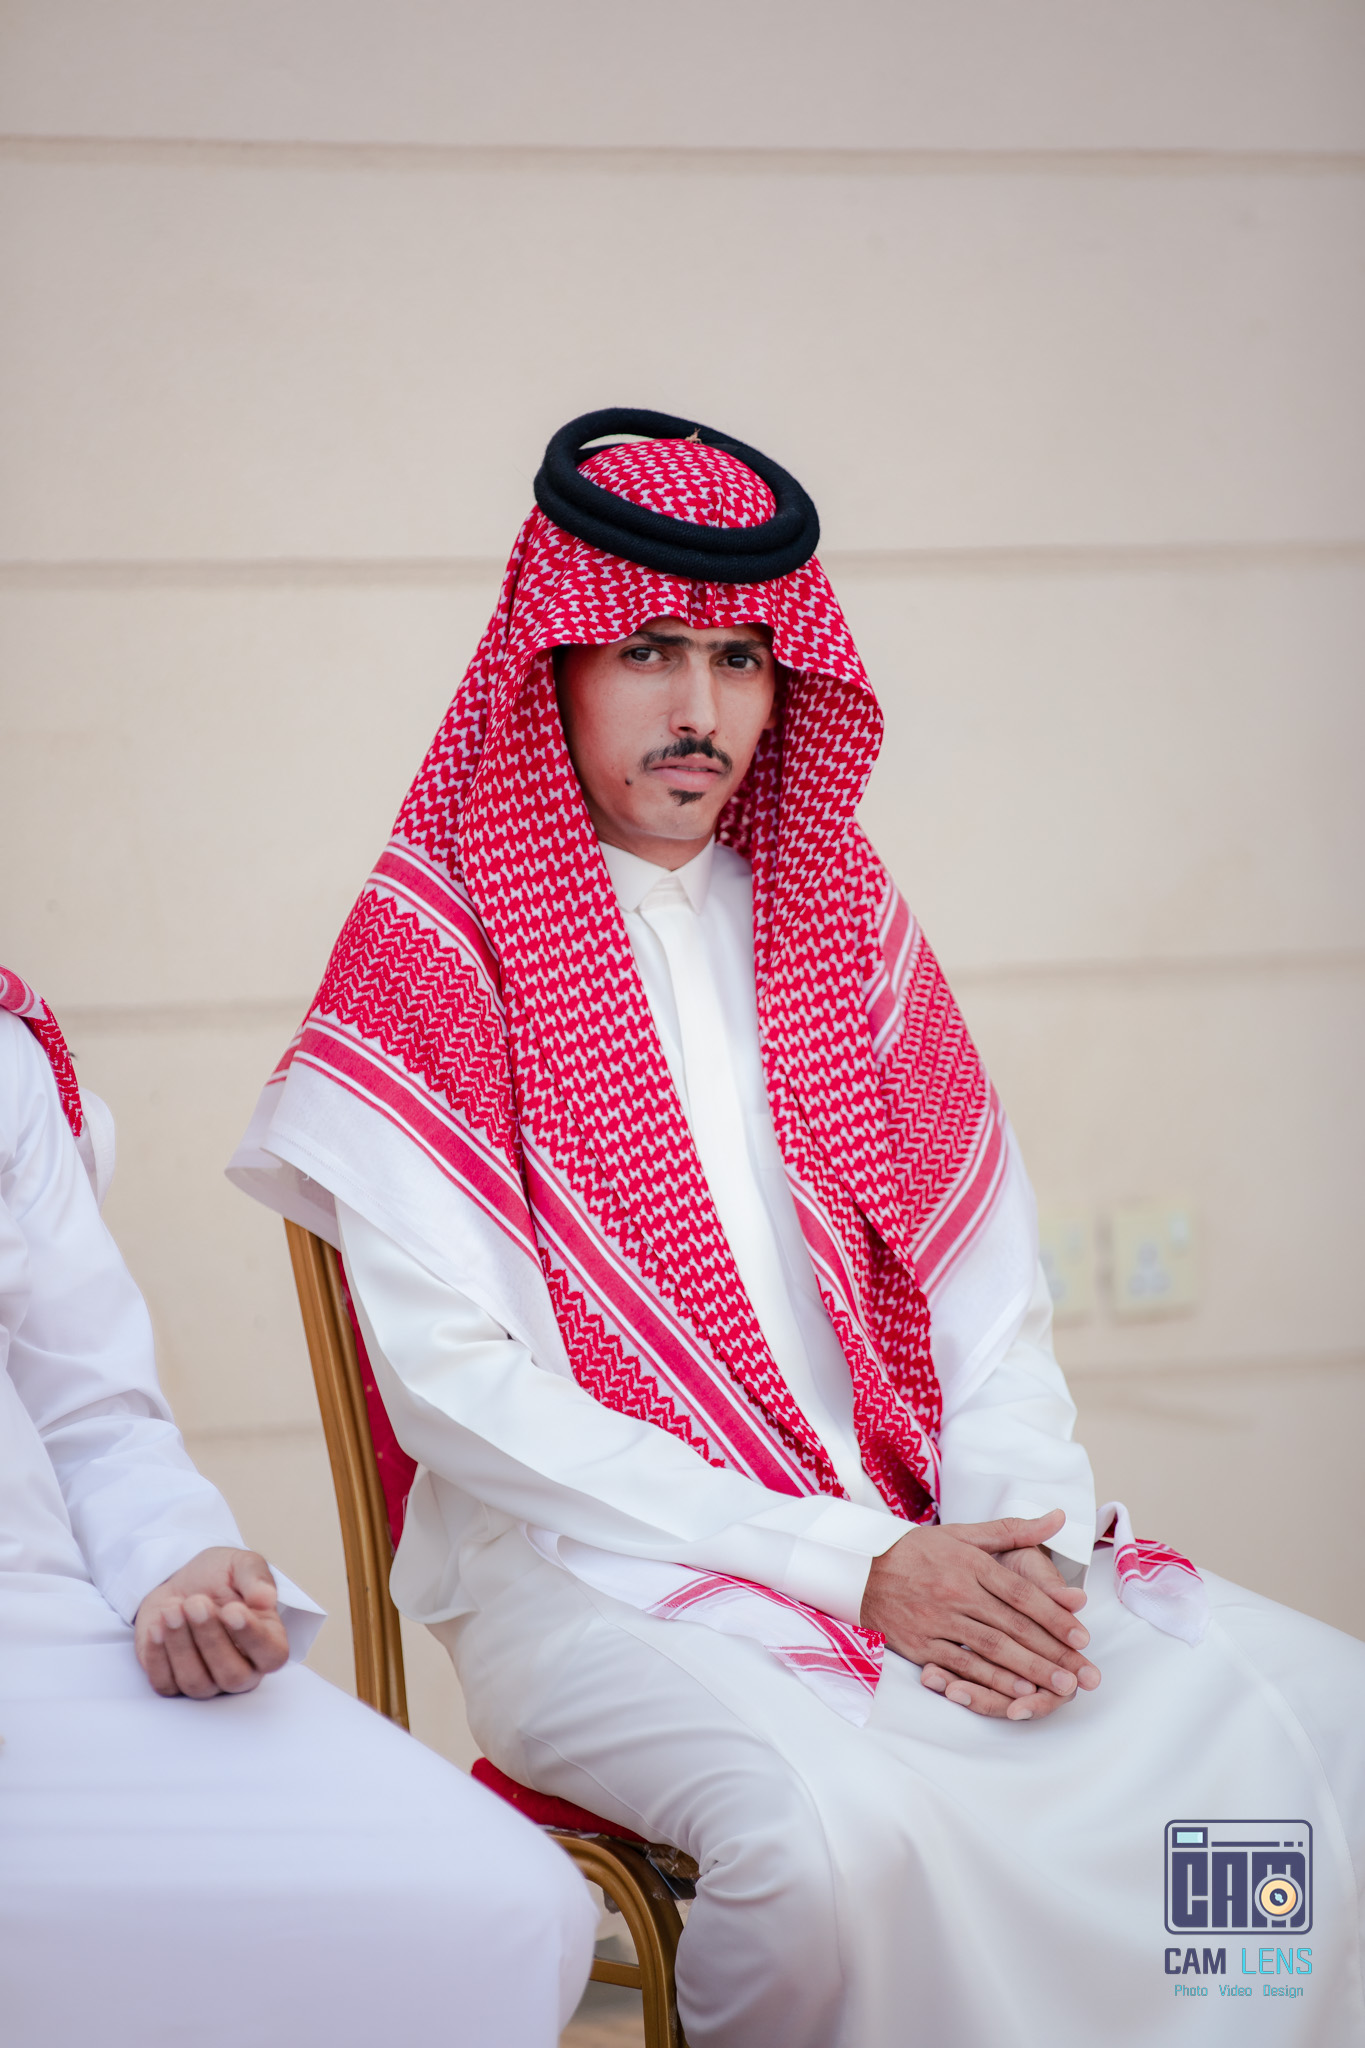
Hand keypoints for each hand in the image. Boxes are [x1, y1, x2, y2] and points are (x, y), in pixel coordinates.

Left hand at [135, 1547, 288, 1698]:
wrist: (179, 1583)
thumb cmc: (218, 1577)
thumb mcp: (241, 1564)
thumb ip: (257, 1577)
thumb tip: (267, 1598)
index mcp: (268, 1641)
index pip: (272, 1655)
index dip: (254, 1637)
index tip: (232, 1610)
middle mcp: (242, 1670)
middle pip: (233, 1676)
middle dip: (211, 1638)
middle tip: (195, 1602)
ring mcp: (208, 1682)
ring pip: (197, 1682)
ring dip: (181, 1644)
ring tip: (171, 1608)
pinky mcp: (173, 1684)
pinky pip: (166, 1684)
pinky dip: (158, 1655)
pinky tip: (157, 1626)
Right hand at [861, 1510, 1100, 1721]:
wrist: (860, 1570)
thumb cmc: (918, 1551)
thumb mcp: (964, 1534)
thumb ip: (1014, 1530)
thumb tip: (1058, 1517)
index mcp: (970, 1563)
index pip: (1021, 1593)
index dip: (1054, 1616)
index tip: (1083, 1637)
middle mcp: (957, 1591)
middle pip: (1012, 1625)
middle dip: (1052, 1652)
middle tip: (1083, 1675)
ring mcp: (938, 1620)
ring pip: (991, 1648)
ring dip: (1029, 1670)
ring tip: (1060, 1687)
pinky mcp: (921, 1645)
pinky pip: (961, 1665)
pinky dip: (990, 1680)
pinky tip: (1016, 1692)